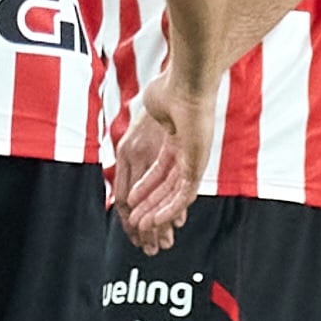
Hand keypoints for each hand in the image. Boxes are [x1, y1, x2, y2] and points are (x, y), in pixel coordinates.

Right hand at [107, 84, 211, 247]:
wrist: (184, 84)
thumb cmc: (163, 94)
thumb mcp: (141, 126)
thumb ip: (132, 153)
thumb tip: (124, 169)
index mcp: (170, 145)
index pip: (154, 181)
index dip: (141, 200)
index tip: (130, 218)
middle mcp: (182, 157)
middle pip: (165, 194)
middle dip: (151, 215)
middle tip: (143, 236)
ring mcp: (191, 161)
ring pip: (173, 197)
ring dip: (156, 213)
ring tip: (140, 226)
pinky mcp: (197, 164)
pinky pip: (183, 194)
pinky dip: (168, 208)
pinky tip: (155, 218)